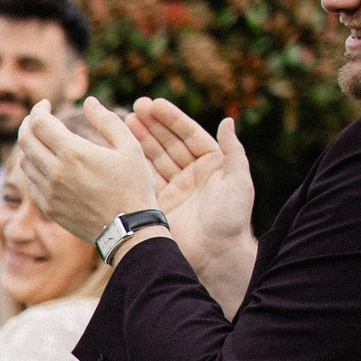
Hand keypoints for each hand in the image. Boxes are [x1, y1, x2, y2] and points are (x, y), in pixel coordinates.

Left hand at [15, 98, 156, 244]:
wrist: (128, 228)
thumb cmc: (134, 185)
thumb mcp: (130, 147)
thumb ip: (107, 121)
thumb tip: (89, 101)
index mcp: (73, 153)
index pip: (39, 123)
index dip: (38, 109)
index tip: (45, 105)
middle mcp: (55, 172)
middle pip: (25, 141)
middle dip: (27, 124)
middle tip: (37, 118)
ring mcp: (49, 192)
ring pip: (25, 162)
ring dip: (30, 146)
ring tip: (44, 140)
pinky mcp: (48, 208)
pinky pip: (31, 183)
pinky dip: (34, 168)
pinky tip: (47, 164)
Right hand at [130, 98, 254, 275]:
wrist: (215, 256)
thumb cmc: (232, 218)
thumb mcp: (239, 181)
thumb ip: (234, 151)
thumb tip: (227, 120)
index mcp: (212, 164)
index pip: (189, 135)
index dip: (171, 119)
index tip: (154, 104)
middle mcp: (191, 174)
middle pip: (169, 143)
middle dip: (152, 125)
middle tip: (134, 108)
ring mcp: (174, 188)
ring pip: (154, 159)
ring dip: (140, 141)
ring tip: (124, 123)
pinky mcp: (159, 205)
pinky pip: (144, 180)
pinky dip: (133, 165)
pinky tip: (121, 151)